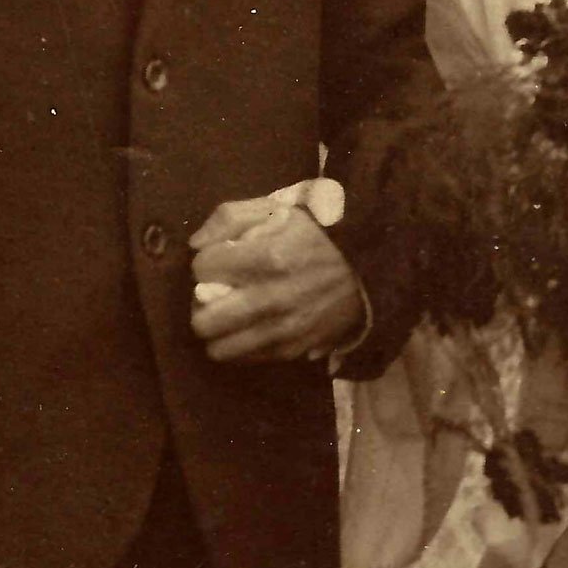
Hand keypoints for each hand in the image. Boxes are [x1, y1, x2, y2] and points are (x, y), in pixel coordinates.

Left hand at [189, 196, 366, 363]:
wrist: (371, 267)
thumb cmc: (318, 234)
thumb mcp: (277, 209)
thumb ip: (230, 217)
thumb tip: (196, 244)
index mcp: (267, 257)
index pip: (202, 269)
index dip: (207, 262)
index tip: (221, 259)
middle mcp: (271, 300)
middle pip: (203, 321)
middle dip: (202, 305)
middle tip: (217, 294)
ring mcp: (283, 330)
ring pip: (220, 349)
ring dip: (219, 331)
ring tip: (230, 314)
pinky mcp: (294, 349)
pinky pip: (247, 359)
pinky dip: (242, 344)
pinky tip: (252, 326)